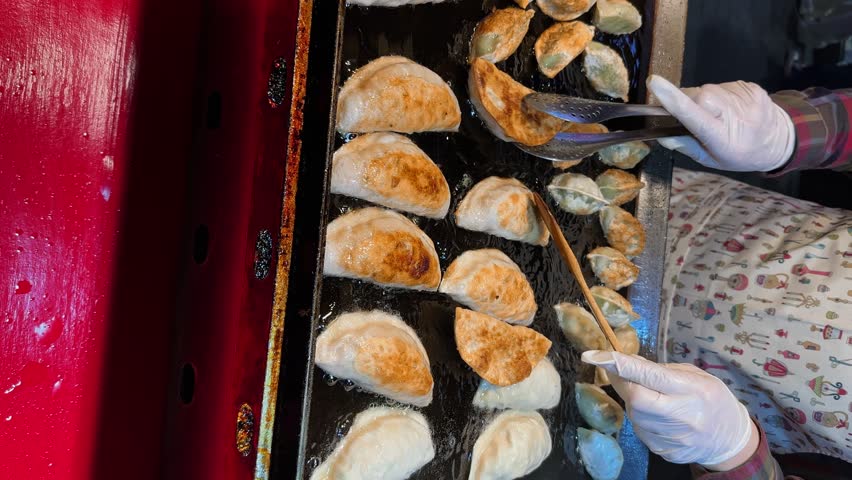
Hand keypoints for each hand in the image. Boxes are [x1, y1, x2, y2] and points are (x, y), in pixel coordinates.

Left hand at [582, 351, 757, 469]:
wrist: (729, 438)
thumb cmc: (711, 398)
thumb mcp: (693, 375)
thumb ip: (659, 369)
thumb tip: (625, 361)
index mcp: (691, 390)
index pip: (648, 375)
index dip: (618, 364)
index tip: (592, 355)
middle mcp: (682, 416)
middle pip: (634, 398)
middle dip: (621, 382)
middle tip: (619, 371)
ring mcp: (672, 437)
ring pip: (634, 415)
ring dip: (632, 401)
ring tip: (652, 396)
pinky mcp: (664, 451)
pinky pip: (640, 430)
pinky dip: (641, 418)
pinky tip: (657, 414)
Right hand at [647, 75, 795, 171]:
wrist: (779, 140)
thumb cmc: (739, 154)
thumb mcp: (711, 160)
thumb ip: (685, 146)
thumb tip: (661, 135)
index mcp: (722, 138)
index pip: (693, 114)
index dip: (673, 98)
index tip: (654, 82)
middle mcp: (735, 115)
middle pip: (699, 94)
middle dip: (688, 99)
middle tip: (692, 115)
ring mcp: (746, 98)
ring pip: (709, 89)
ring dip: (704, 99)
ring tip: (717, 114)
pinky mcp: (751, 86)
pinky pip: (723, 86)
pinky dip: (719, 96)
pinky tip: (730, 108)